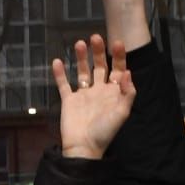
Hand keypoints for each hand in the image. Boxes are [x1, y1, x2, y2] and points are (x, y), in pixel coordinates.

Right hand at [52, 35, 135, 159]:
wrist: (83, 147)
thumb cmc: (105, 132)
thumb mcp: (122, 113)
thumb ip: (127, 92)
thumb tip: (127, 71)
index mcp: (113, 93)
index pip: (118, 70)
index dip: (118, 56)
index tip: (116, 42)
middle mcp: (99, 91)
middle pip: (100, 66)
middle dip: (98, 52)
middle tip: (95, 37)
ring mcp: (83, 95)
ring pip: (82, 71)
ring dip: (81, 58)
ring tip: (79, 43)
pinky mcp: (69, 100)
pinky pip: (63, 84)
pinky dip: (59, 74)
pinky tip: (57, 61)